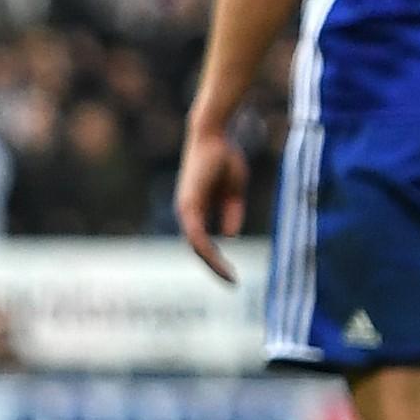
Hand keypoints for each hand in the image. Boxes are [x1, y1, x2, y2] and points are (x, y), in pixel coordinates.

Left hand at [176, 116, 247, 282]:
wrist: (214, 137)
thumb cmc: (224, 159)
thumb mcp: (233, 192)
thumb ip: (231, 213)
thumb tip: (229, 237)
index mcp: (197, 211)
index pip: (204, 244)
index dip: (217, 260)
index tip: (233, 275)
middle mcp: (187, 212)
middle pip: (199, 249)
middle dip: (215, 268)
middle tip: (231, 283)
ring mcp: (186, 208)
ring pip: (196, 245)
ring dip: (212, 263)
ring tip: (228, 277)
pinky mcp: (188, 203)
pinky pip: (195, 233)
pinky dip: (206, 248)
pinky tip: (217, 260)